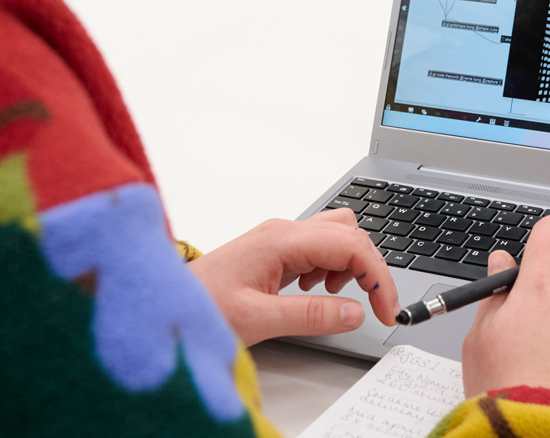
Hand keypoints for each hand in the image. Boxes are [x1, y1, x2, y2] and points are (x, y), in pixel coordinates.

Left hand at [187, 208, 398, 345]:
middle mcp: (283, 231)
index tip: (388, 309)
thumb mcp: (258, 319)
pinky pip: (318, 248)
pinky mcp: (274, 250)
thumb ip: (310, 315)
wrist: (162, 301)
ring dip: (348, 266)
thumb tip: (356, 312)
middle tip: (375, 308)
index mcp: (281, 240)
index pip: (351, 245)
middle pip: (350, 233)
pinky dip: (330, 269)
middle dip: (369, 269)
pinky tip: (313, 293)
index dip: (378, 276)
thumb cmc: (199, 305)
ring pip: (336, 236)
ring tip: (334, 299)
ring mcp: (278, 238)